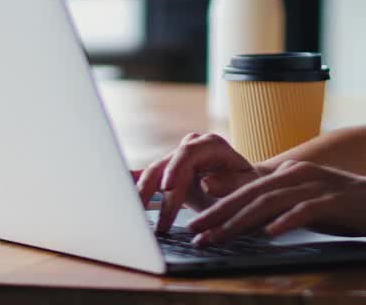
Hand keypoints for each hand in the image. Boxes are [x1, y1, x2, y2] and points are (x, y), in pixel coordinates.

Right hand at [133, 132, 264, 232]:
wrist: (244, 186)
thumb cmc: (248, 188)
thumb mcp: (248, 187)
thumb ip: (231, 184)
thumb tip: (207, 183)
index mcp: (211, 145)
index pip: (188, 154)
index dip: (175, 169)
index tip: (167, 188)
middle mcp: (190, 147)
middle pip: (164, 165)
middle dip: (152, 191)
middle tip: (143, 217)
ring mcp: (176, 158)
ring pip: (152, 174)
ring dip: (140, 196)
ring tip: (131, 219)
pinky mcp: (167, 172)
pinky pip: (148, 179)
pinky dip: (134, 189)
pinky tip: (116, 197)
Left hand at [185, 160, 365, 244]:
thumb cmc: (352, 209)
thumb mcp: (311, 205)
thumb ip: (284, 208)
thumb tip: (253, 225)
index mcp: (292, 173)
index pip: (247, 190)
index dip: (219, 208)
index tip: (197, 227)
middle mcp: (300, 174)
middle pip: (251, 193)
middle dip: (219, 214)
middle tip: (196, 233)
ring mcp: (318, 185)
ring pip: (270, 201)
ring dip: (241, 221)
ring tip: (220, 237)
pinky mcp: (336, 200)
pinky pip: (306, 210)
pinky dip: (286, 221)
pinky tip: (270, 234)